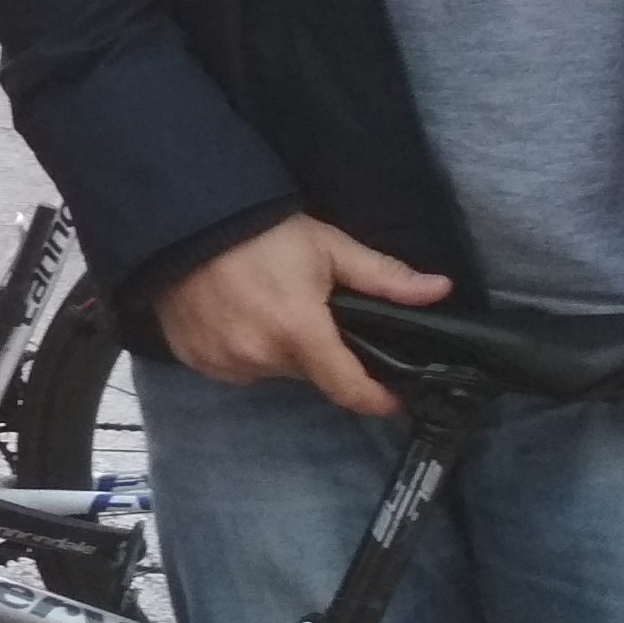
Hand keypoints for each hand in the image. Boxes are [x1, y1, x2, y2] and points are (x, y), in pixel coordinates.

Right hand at [153, 212, 452, 418]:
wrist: (182, 221)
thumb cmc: (262, 232)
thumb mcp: (328, 247)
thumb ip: (384, 276)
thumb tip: (441, 289)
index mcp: (300, 332)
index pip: (348, 389)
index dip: (377, 400)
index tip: (393, 401)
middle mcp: (260, 356)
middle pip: (308, 373)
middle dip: (318, 354)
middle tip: (312, 317)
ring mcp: (223, 361)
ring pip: (270, 371)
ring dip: (278, 353)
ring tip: (268, 313)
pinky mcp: (194, 358)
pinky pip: (233, 368)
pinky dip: (242, 352)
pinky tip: (236, 319)